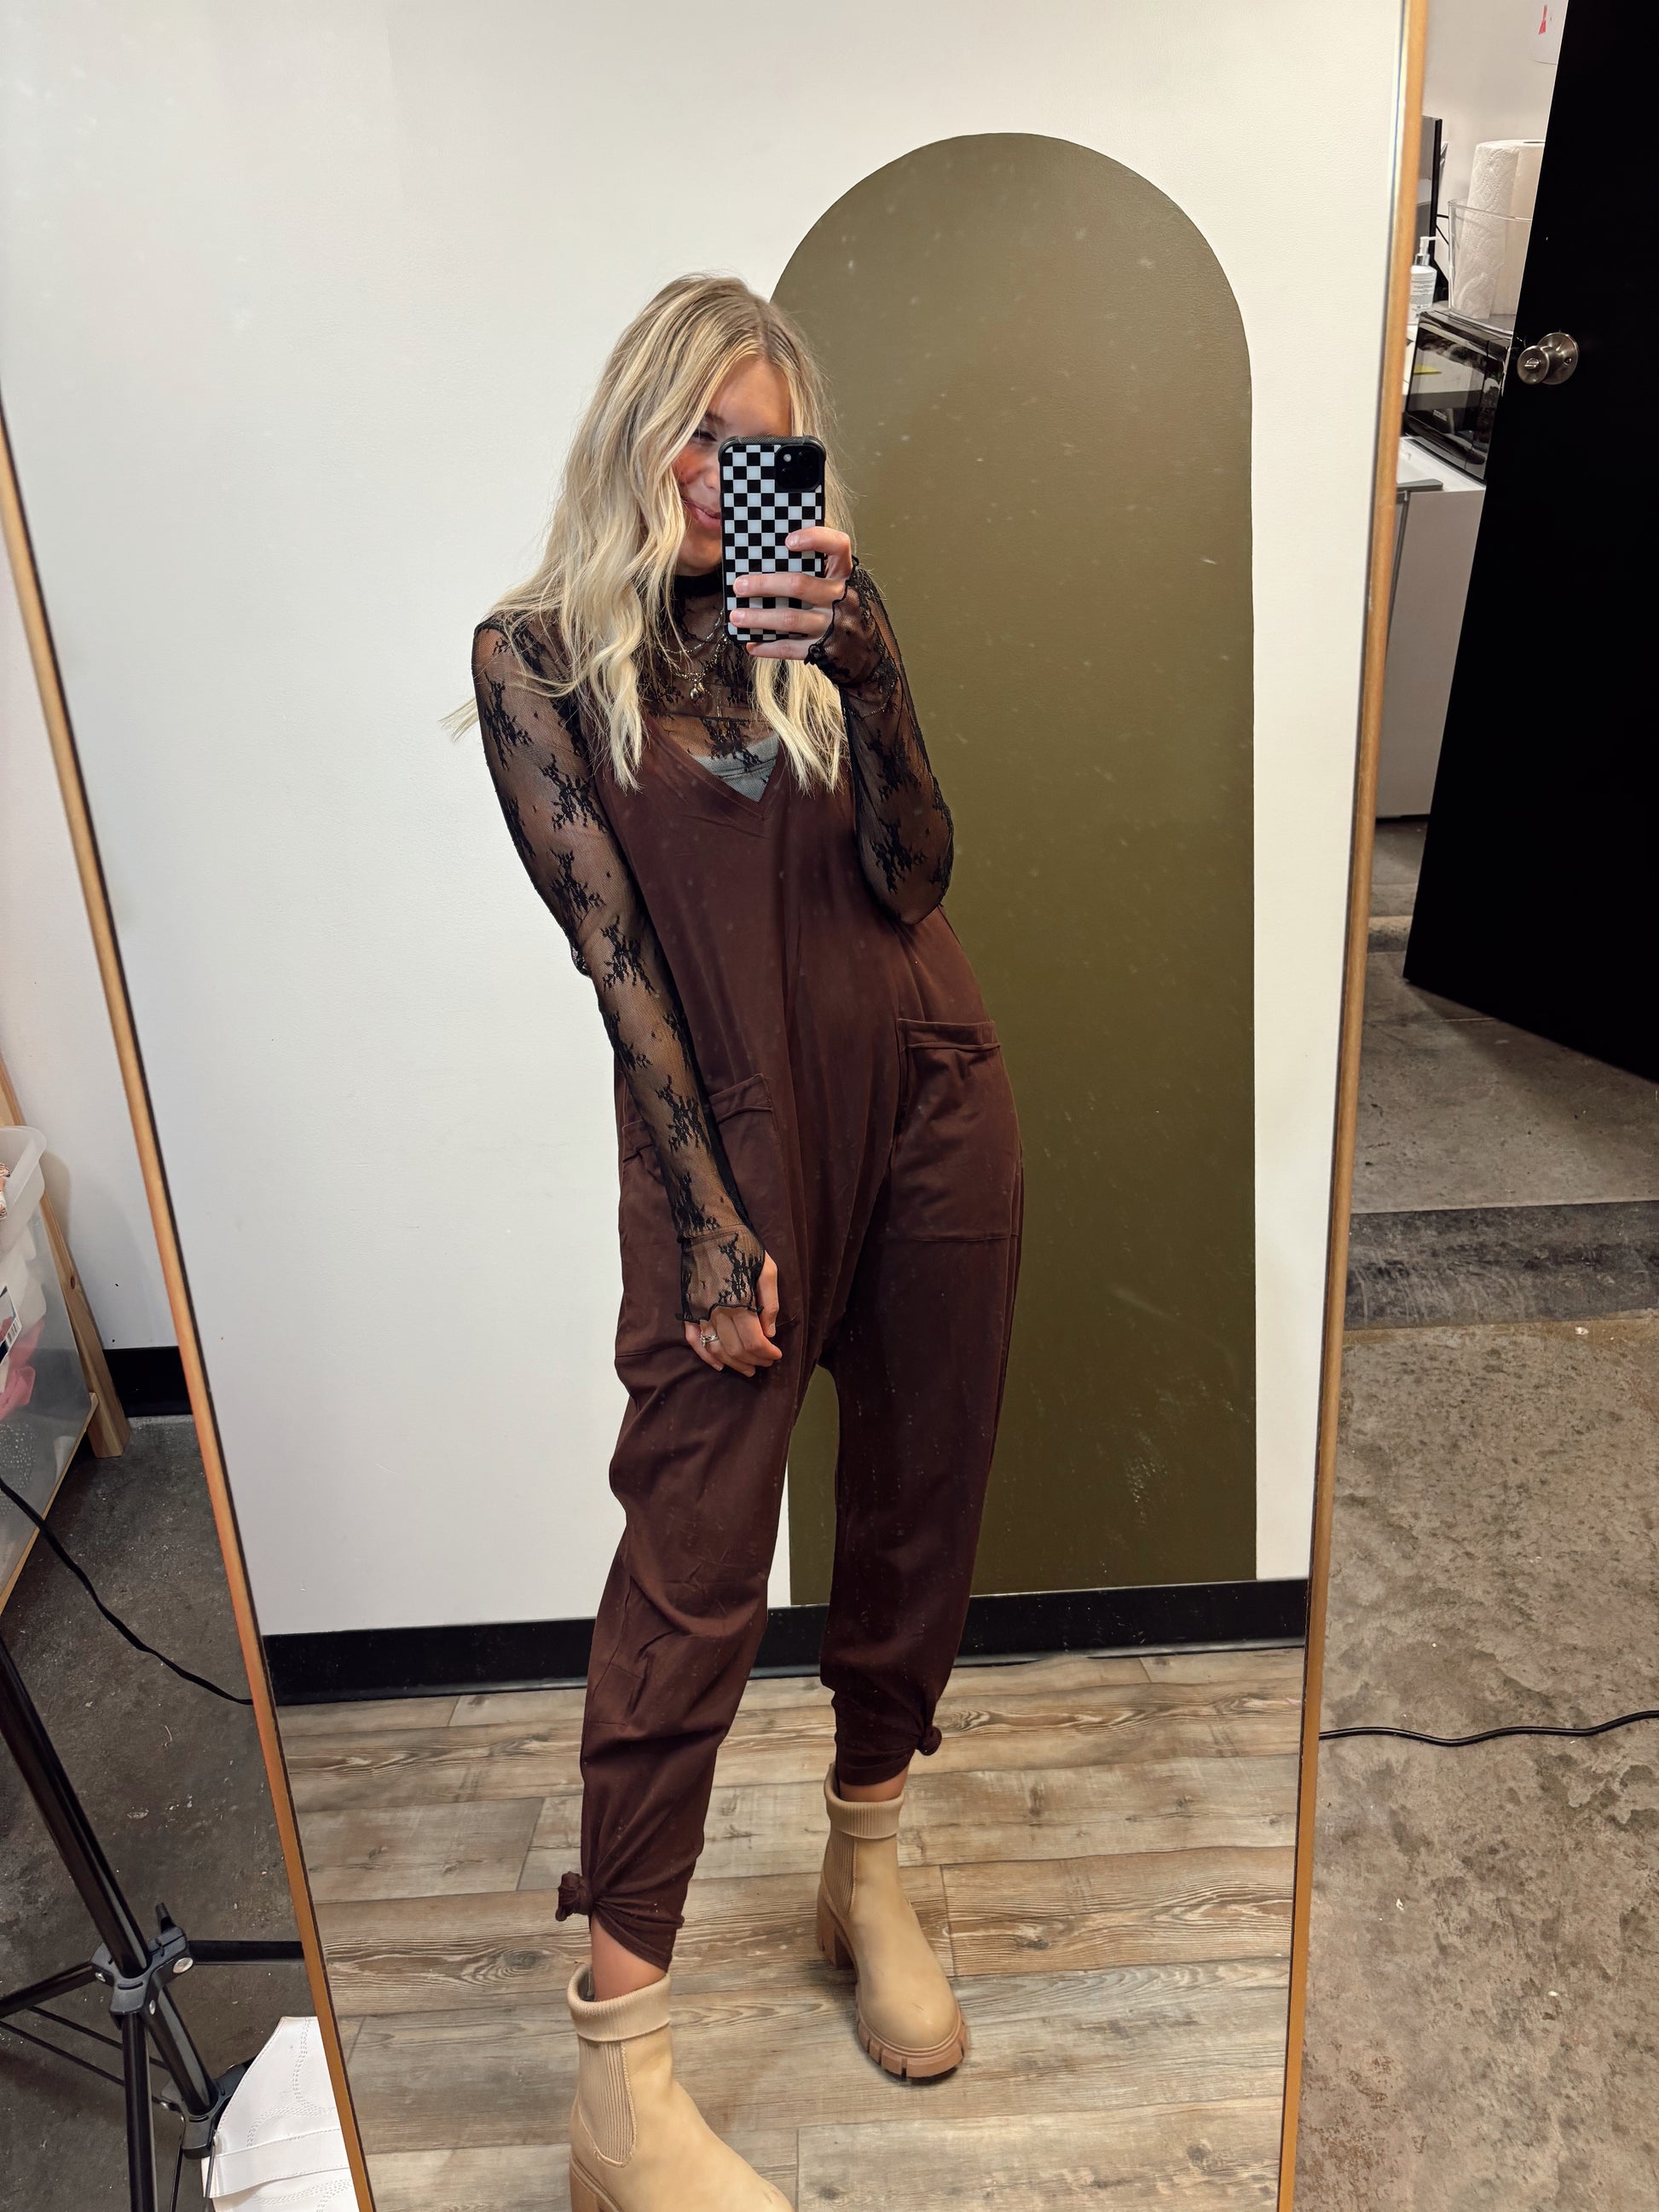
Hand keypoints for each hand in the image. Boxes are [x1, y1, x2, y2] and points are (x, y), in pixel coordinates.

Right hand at [683, 1251, 781, 1374]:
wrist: (709, 1229)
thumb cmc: (743, 1247)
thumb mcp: (768, 1270)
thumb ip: (771, 1303)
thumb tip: (770, 1333)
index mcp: (739, 1302)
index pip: (754, 1341)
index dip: (767, 1354)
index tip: (776, 1356)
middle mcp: (717, 1311)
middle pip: (736, 1350)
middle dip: (754, 1361)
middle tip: (765, 1364)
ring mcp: (699, 1311)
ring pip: (716, 1349)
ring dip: (733, 1364)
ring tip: (748, 1368)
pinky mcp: (688, 1308)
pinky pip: (694, 1340)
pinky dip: (705, 1356)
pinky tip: (718, 1366)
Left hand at [730, 527, 852, 659]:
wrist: (866, 647)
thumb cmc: (841, 604)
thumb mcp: (836, 581)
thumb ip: (815, 567)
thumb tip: (769, 555)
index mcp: (843, 573)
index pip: (837, 545)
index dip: (814, 539)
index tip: (788, 542)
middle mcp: (840, 596)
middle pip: (799, 584)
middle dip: (764, 585)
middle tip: (739, 586)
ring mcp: (833, 623)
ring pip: (790, 618)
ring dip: (759, 618)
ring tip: (736, 616)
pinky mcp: (825, 648)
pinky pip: (792, 648)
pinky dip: (769, 647)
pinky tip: (752, 644)